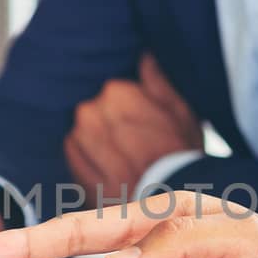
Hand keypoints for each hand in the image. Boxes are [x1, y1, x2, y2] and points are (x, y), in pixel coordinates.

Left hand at [64, 55, 201, 204]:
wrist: (173, 201)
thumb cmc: (183, 155)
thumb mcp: (182, 113)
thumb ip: (158, 82)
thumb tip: (144, 57)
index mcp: (117, 95)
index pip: (113, 90)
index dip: (131, 107)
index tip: (144, 121)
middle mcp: (93, 115)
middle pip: (95, 110)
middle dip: (112, 123)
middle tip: (135, 141)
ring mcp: (83, 145)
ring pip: (82, 131)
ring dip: (98, 140)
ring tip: (124, 155)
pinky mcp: (78, 171)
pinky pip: (74, 155)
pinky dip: (88, 158)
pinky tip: (110, 166)